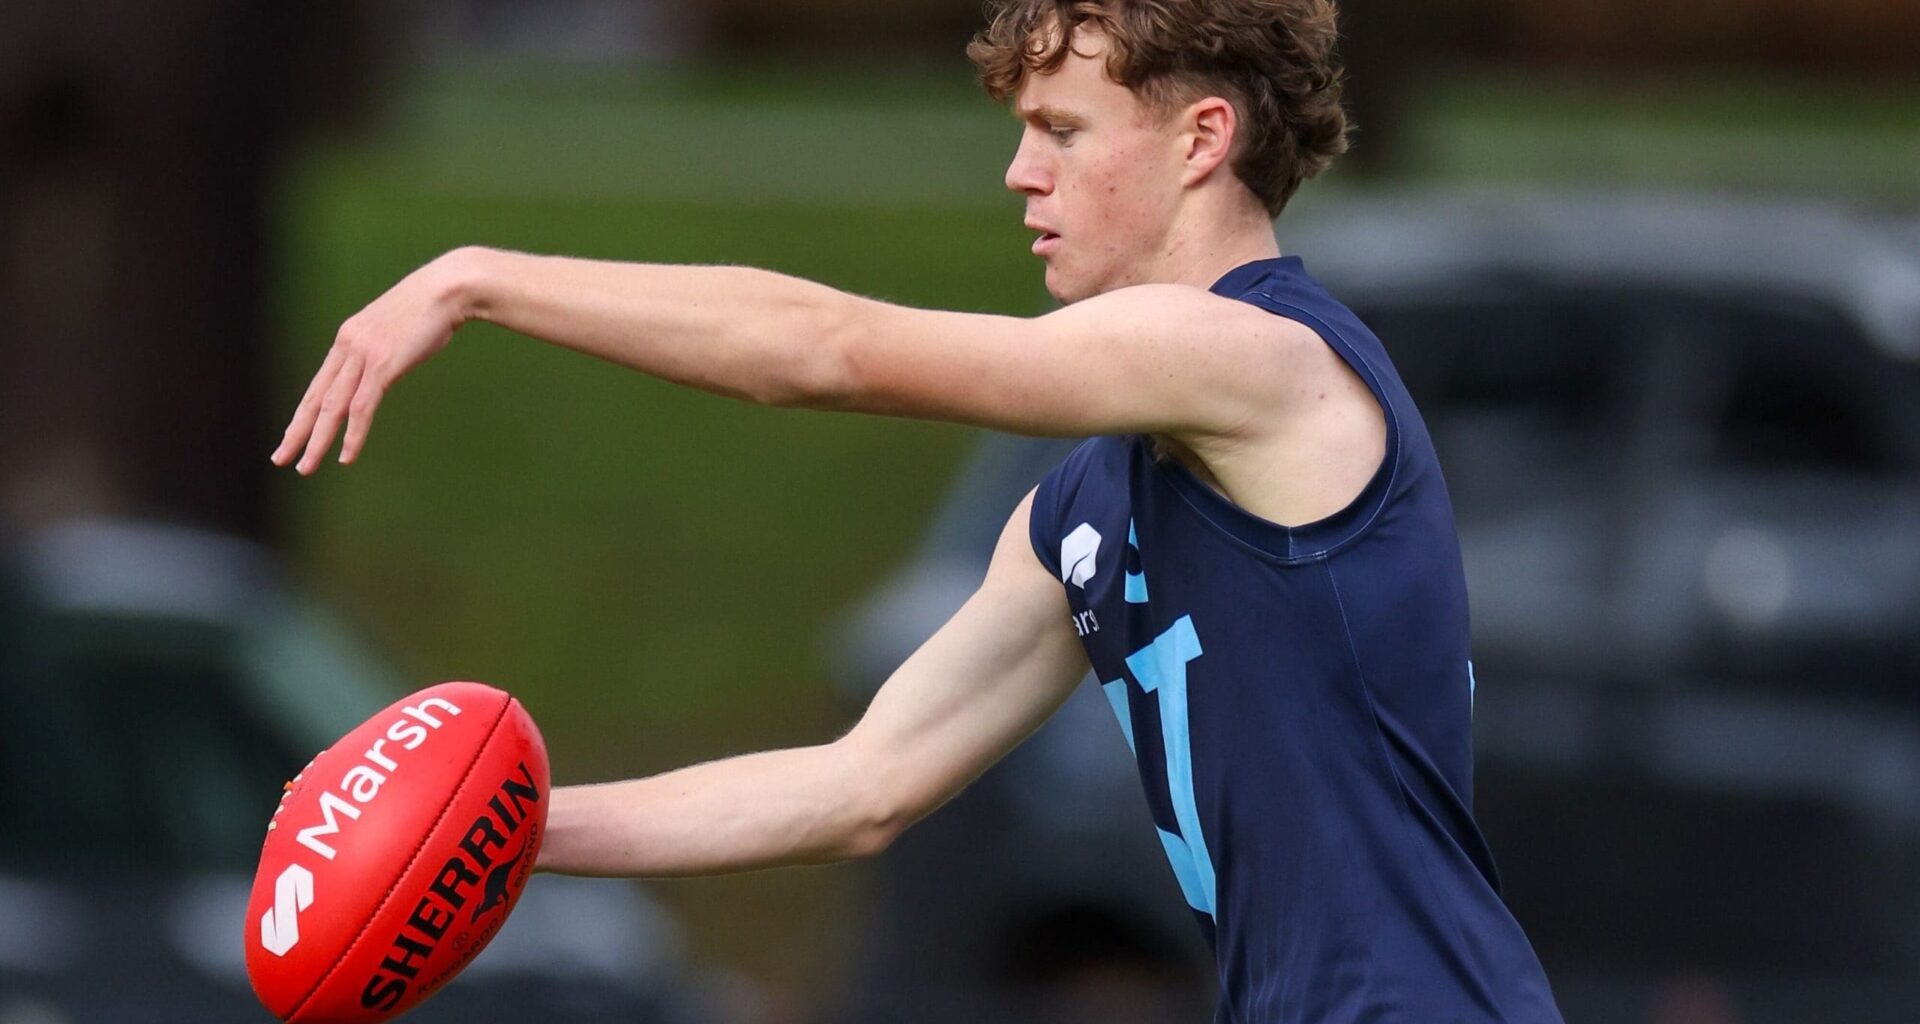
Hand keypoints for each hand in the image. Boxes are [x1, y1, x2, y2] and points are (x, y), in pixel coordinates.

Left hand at [271, 249, 480, 473]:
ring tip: (306, 467)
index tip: (292, 437)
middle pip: (316, 398)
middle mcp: (348, 347)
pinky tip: (346, 456)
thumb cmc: (430, 308)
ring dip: (318, 441)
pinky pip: (362, 407)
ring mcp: (363, 355)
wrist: (448, 289)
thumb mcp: (396, 329)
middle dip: (297, 432)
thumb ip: (383, 348)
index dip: (303, 414)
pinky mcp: (383, 364)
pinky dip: (353, 434)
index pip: (319, 385)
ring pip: (332, 407)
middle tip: (281, 459)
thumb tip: (385, 364)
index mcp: (348, 339)